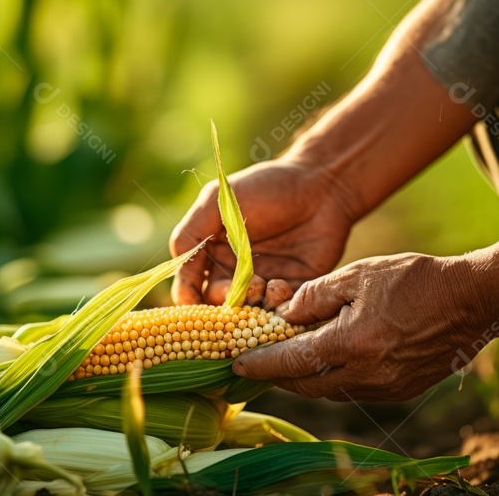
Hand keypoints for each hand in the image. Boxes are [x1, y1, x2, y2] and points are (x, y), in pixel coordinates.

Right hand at [170, 159, 358, 307]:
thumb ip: (190, 231)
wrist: (322, 186)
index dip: (189, 299)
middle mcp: (234, 272)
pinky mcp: (293, 289)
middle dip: (226, 303)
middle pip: (218, 304)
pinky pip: (279, 310)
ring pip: (248, 312)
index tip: (194, 305)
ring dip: (253, 305)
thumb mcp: (219, 201)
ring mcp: (263, 282)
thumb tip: (176, 269)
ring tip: (266, 285)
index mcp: (211, 252)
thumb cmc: (267, 187)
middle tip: (239, 291)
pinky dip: (277, 305)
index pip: (190, 286)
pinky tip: (282, 287)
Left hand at [231, 253, 487, 400]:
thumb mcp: (360, 274)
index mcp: (351, 344)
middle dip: (279, 376)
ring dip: (306, 378)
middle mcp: (366, 374)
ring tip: (289, 361)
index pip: (292, 362)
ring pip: (330, 390)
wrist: (473, 302)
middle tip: (257, 364)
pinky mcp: (400, 391)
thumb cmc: (416, 280)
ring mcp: (385, 387)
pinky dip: (334, 378)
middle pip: (307, 385)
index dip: (260, 364)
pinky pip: (354, 389)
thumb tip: (286, 312)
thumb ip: (317, 295)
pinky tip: (329, 360)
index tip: (236, 364)